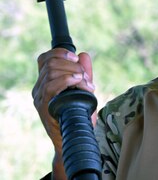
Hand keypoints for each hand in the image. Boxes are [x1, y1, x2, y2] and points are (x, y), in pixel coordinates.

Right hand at [32, 48, 95, 177]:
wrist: (74, 137)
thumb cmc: (79, 114)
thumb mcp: (84, 89)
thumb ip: (84, 72)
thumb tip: (84, 55)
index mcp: (46, 81)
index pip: (45, 58)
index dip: (60, 53)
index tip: (76, 58)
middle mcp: (39, 87)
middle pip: (50, 62)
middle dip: (72, 65)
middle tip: (86, 77)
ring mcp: (39, 97)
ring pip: (51, 72)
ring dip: (73, 73)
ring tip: (86, 83)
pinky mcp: (42, 106)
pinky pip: (50, 86)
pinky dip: (66, 80)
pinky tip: (77, 82)